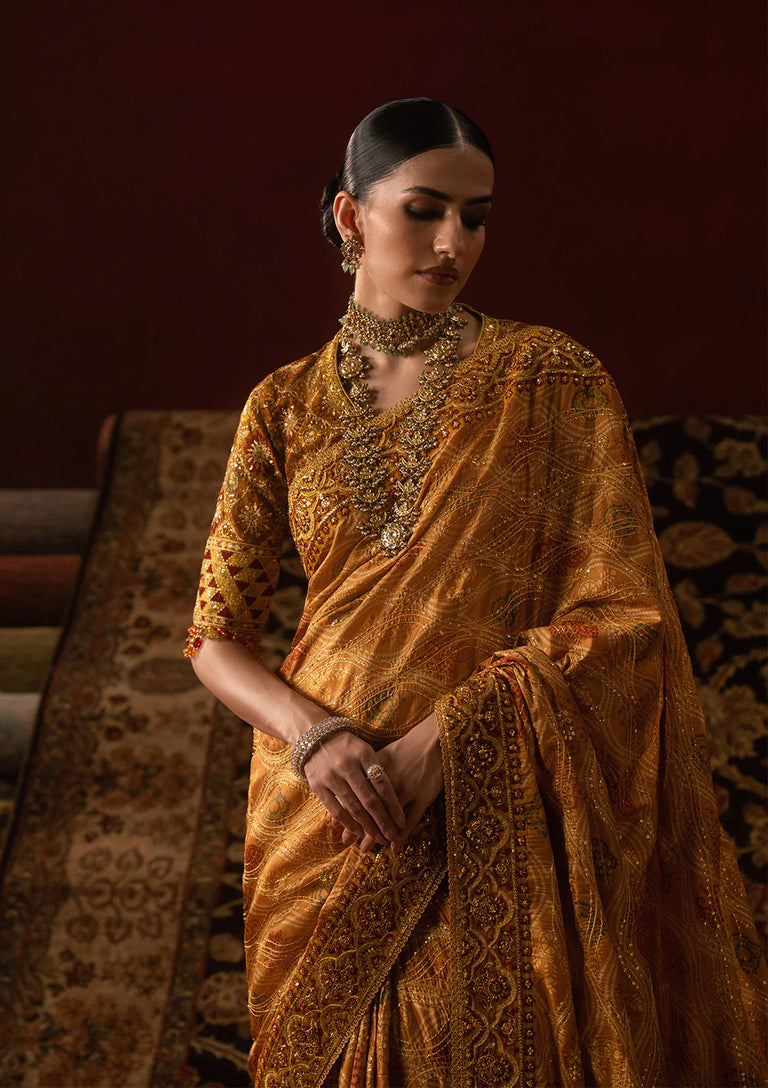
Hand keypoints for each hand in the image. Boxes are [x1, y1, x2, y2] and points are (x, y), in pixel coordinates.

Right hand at [304, 729, 405, 851]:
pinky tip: (358, 832)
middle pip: (370, 800)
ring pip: (353, 808)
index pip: (383, 785)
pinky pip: (336, 810)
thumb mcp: (365, 750)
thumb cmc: (347, 746)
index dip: (393, 806)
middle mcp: (347, 765)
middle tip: (392, 837)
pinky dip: (348, 823)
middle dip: (383, 822)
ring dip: (368, 827)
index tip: (402, 823)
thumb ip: (377, 769)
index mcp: (363, 754)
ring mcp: (331, 776)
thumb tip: (394, 799)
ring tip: (378, 839)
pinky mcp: (318, 786)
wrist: (315, 736)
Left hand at [332, 713, 442, 850]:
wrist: (432, 741)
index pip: (357, 794)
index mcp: (376, 770)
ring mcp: (407, 790)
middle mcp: (389, 781)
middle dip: (357, 827)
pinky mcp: (423, 797)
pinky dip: (401, 835)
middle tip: (347, 843)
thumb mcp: (382, 757)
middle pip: (369, 809)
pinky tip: (393, 846)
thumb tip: (345, 789)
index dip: (347, 812)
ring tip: (365, 848)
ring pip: (387, 817)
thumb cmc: (403, 750)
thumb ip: (365, 773)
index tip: (338, 827)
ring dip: (375, 834)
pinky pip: (410, 820)